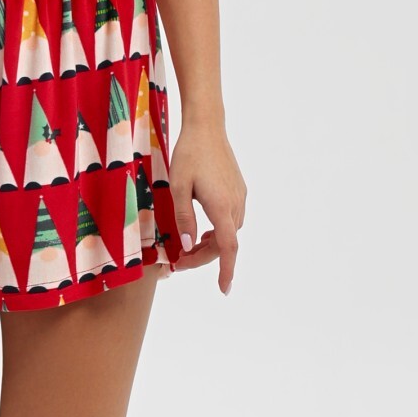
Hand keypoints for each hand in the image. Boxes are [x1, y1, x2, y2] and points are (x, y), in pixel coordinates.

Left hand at [162, 118, 245, 295]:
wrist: (207, 127)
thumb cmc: (189, 154)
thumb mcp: (178, 187)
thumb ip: (183, 218)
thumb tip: (187, 247)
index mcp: (221, 207)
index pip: (228, 248)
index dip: (227, 271)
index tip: (224, 290)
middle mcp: (235, 205)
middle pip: (224, 244)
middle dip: (203, 258)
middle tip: (179, 264)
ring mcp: (239, 197)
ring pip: (228, 232)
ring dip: (210, 245)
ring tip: (187, 250)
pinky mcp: (238, 190)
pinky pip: (230, 219)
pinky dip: (217, 232)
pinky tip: (201, 231)